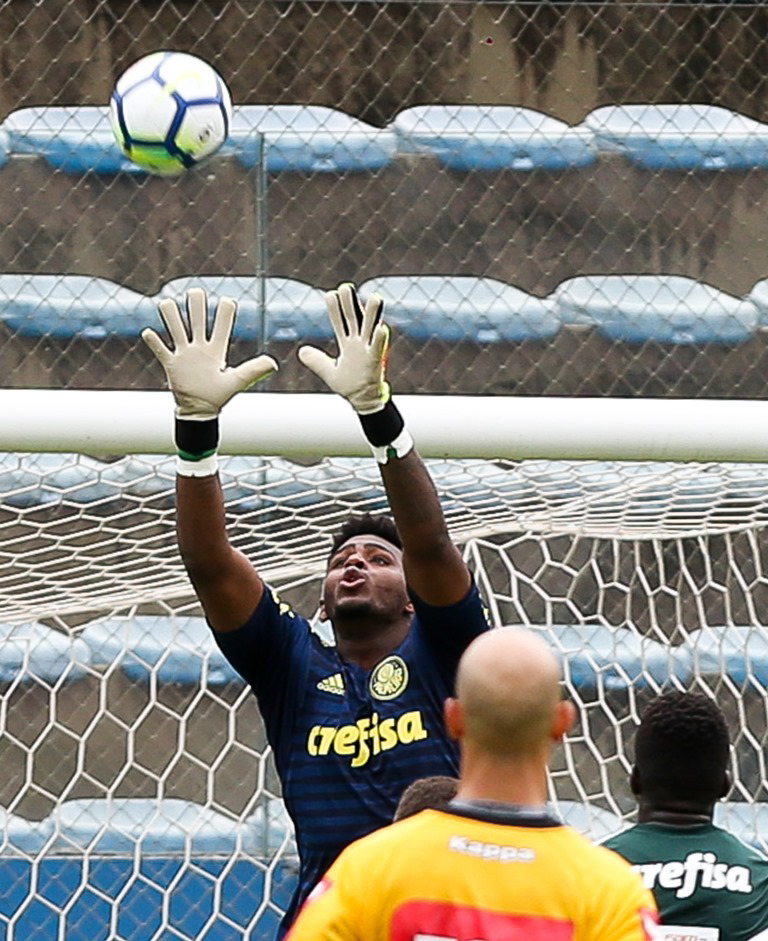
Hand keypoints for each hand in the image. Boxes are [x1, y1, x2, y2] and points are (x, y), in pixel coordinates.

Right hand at [142, 287, 277, 418]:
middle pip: (196, 319)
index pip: (221, 326)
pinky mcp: (171, 364)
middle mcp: (200, 347)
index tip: (227, 301)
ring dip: (171, 316)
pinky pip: (160, 350)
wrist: (200, 411)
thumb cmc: (219, 396)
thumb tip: (274, 364)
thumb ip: (253, 371)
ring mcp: (184, 354)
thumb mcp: (237, 382)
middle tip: (195, 291)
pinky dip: (154, 342)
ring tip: (167, 304)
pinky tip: (148, 332)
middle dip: (195, 305)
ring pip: (175, 329)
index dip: (224, 312)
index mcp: (216, 350)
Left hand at [298, 283, 390, 414]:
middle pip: (354, 319)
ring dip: (372, 314)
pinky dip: (380, 339)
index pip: (340, 323)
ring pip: (370, 329)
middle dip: (350, 304)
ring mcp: (368, 351)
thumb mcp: (328, 372)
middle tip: (346, 286)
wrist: (363, 401)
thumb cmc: (349, 385)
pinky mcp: (375, 362)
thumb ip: (316, 361)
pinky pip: (378, 349)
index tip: (330, 294)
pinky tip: (382, 327)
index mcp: (348, 344)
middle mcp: (359, 344)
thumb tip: (301, 351)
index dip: (335, 309)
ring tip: (375, 298)